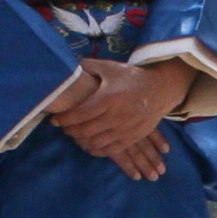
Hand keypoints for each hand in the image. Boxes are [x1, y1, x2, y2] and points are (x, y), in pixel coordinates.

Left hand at [45, 59, 178, 179]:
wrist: (161, 89)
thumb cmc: (132, 77)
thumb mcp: (110, 68)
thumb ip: (88, 66)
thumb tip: (68, 67)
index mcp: (109, 98)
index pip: (80, 114)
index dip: (65, 119)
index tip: (55, 120)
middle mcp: (116, 116)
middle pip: (85, 131)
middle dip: (70, 131)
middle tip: (64, 128)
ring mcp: (125, 129)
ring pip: (96, 143)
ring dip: (82, 142)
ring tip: (76, 136)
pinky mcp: (132, 138)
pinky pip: (110, 150)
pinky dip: (97, 150)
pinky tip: (90, 145)